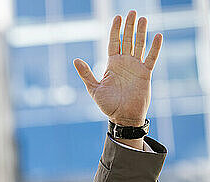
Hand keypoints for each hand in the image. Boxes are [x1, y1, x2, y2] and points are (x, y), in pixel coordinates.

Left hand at [74, 10, 161, 127]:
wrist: (123, 117)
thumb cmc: (108, 105)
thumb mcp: (94, 88)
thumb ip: (86, 73)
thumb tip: (75, 60)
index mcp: (112, 65)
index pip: (114, 43)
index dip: (115, 30)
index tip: (116, 17)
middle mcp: (125, 63)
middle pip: (127, 40)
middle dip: (129, 26)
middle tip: (131, 12)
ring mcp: (136, 67)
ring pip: (140, 45)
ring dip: (141, 32)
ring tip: (142, 18)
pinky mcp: (146, 74)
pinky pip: (151, 58)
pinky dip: (155, 48)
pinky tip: (158, 36)